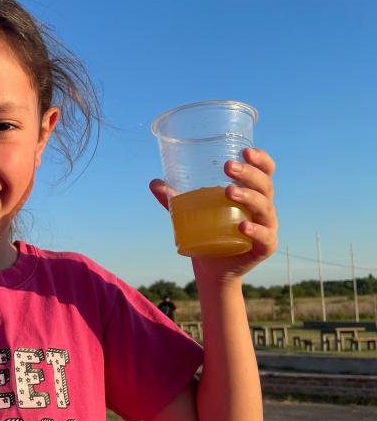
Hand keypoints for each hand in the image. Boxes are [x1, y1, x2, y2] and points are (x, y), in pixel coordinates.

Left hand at [149, 147, 277, 282]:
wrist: (212, 269)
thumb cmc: (207, 233)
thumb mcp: (190, 213)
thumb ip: (174, 199)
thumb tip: (154, 182)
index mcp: (252, 193)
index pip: (264, 171)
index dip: (260, 159)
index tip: (244, 150)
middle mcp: (263, 208)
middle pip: (264, 185)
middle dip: (248, 173)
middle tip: (227, 166)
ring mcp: (266, 227)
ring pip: (264, 207)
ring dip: (248, 196)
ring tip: (228, 191)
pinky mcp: (264, 248)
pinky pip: (264, 237)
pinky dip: (255, 231)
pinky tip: (242, 226)